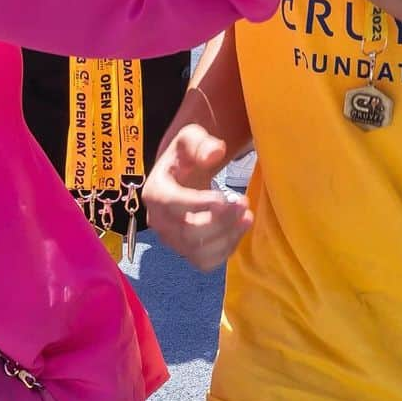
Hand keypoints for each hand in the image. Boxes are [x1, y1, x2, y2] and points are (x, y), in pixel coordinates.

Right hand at [143, 124, 252, 271]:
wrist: (185, 175)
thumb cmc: (187, 156)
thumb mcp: (191, 138)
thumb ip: (200, 142)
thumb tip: (214, 153)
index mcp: (155, 192)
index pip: (170, 204)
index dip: (197, 203)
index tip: (223, 196)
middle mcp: (159, 221)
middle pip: (188, 232)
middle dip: (220, 220)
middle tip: (243, 202)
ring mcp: (173, 240)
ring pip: (199, 251)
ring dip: (227, 237)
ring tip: (247, 216)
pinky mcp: (187, 252)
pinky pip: (206, 262)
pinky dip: (226, 249)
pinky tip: (240, 229)